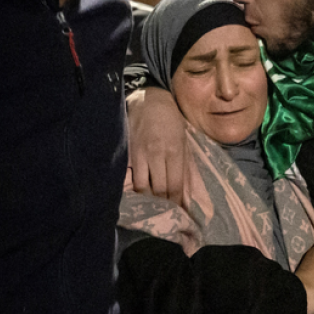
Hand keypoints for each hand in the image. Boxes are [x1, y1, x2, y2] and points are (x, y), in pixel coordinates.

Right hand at [126, 86, 187, 203]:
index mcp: (175, 151)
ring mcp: (140, 154)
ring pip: (143, 187)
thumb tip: (185, 194)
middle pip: (160, 190)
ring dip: (148, 198)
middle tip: (166, 212)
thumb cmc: (170, 120)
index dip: (176, 203)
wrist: (148, 99)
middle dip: (164, 204)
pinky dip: (135, 188)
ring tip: (152, 204)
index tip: (178, 213)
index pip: (175, 186)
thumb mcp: (183, 140)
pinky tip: (138, 193)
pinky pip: (130, 177)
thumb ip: (184, 166)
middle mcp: (157, 154)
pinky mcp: (127, 152)